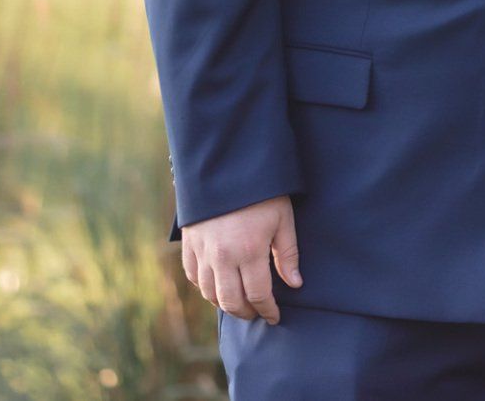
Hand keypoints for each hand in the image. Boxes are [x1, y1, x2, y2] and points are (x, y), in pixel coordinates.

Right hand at [181, 194, 300, 323]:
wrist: (227, 166)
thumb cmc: (262, 193)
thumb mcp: (283, 219)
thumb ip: (288, 254)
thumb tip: (295, 284)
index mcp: (249, 251)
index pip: (258, 295)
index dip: (267, 310)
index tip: (274, 317)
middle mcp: (222, 257)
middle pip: (231, 301)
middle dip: (246, 312)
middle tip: (257, 313)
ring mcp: (202, 251)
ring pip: (209, 293)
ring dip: (225, 303)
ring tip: (239, 303)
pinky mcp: (189, 244)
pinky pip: (193, 276)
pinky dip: (205, 287)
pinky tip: (216, 287)